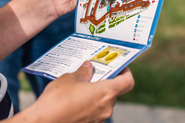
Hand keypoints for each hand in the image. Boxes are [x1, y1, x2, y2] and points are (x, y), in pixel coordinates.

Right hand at [10, 61, 134, 122]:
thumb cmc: (57, 101)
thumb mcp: (70, 79)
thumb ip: (83, 72)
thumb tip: (88, 67)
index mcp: (106, 93)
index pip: (128, 82)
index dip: (126, 72)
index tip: (119, 67)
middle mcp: (106, 108)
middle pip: (114, 92)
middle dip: (105, 82)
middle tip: (93, 74)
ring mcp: (98, 120)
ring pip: (103, 103)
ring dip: (95, 94)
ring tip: (80, 87)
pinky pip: (94, 113)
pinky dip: (88, 105)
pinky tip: (74, 100)